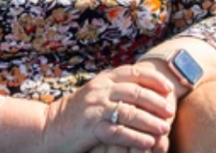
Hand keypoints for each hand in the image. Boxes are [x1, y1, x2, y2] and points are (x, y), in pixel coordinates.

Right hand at [47, 65, 175, 152]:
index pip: (134, 72)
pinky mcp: (91, 127)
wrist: (45, 129)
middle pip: (137, 92)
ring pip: (131, 112)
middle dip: (157, 102)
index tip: (169, 89)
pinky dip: (136, 137)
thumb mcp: (94, 94)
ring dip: (151, 122)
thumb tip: (142, 86)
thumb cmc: (74, 115)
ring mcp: (95, 108)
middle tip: (170, 113)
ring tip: (164, 130)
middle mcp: (100, 90)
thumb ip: (114, 88)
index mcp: (103, 79)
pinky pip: (119, 132)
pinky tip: (148, 143)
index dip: (155, 79)